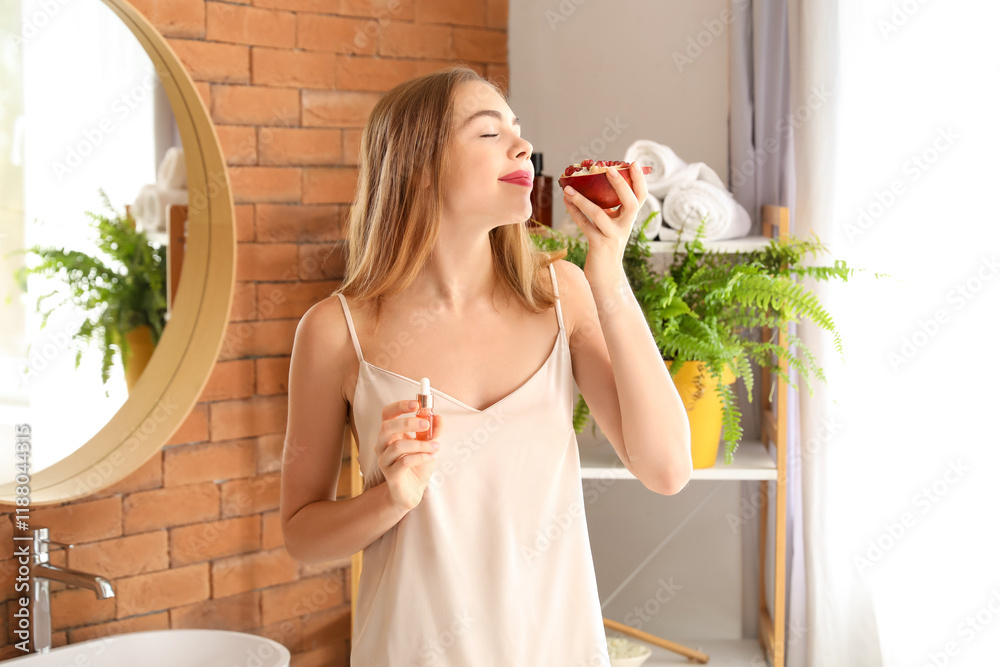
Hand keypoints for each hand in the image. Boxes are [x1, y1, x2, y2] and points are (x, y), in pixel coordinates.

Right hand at [375, 399, 444, 512]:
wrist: (412, 491)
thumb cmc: (417, 465)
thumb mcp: (428, 444)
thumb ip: (433, 430)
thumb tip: (438, 416)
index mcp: (390, 434)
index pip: (387, 414)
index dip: (399, 406)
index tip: (417, 403)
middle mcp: (382, 445)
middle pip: (386, 427)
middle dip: (408, 423)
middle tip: (426, 424)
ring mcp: (384, 460)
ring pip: (397, 446)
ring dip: (420, 444)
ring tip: (436, 446)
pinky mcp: (391, 475)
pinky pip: (404, 462)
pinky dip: (420, 457)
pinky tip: (432, 457)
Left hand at [562, 161, 648, 287]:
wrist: (606, 276)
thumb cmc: (606, 246)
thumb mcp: (611, 225)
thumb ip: (608, 207)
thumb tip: (590, 184)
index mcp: (629, 219)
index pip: (641, 196)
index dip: (640, 180)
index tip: (634, 163)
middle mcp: (625, 226)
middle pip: (630, 203)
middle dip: (621, 185)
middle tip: (609, 169)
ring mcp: (613, 236)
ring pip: (599, 214)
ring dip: (582, 199)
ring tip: (568, 188)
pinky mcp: (599, 244)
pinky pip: (585, 225)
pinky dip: (574, 212)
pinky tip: (566, 201)